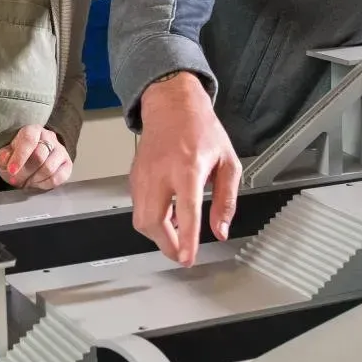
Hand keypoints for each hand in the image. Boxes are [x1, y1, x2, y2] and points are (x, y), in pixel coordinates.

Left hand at [0, 124, 71, 190]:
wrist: (30, 161)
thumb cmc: (16, 157)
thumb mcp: (4, 156)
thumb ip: (2, 156)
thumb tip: (5, 157)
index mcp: (32, 130)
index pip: (29, 139)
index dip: (20, 156)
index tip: (11, 170)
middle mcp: (49, 137)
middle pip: (39, 156)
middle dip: (24, 172)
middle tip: (15, 180)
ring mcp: (60, 150)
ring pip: (48, 168)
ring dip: (33, 179)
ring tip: (25, 181)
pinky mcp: (67, 164)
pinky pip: (58, 178)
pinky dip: (44, 184)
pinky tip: (36, 183)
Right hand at [131, 72, 239, 266]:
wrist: (171, 104)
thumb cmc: (200, 129)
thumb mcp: (227, 161)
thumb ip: (226, 199)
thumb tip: (221, 229)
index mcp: (188, 167)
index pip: (187, 210)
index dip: (186, 238)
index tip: (187, 257)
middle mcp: (161, 173)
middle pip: (153, 221)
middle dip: (166, 245)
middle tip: (181, 254)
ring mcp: (143, 176)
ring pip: (141, 219)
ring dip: (158, 235)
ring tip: (176, 233)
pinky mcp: (134, 178)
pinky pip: (138, 208)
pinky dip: (151, 220)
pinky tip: (167, 215)